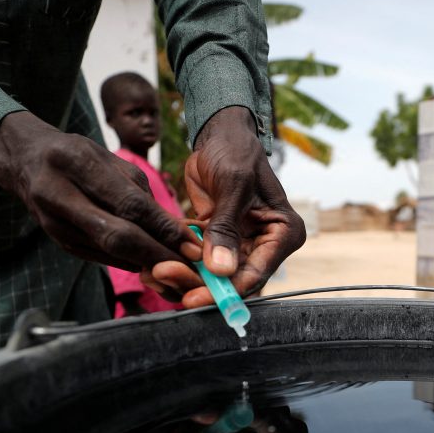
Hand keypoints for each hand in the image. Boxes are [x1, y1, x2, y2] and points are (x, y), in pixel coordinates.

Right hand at [0, 111, 200, 271]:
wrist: (24, 161)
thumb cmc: (75, 155)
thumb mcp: (107, 159)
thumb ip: (139, 191)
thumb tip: (174, 230)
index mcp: (75, 163)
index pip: (129, 204)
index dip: (164, 229)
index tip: (192, 247)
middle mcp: (59, 195)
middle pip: (117, 236)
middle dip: (157, 256)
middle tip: (189, 269)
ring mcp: (54, 223)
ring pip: (109, 252)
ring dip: (146, 264)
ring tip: (177, 273)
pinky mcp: (58, 242)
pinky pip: (99, 257)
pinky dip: (127, 262)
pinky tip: (149, 266)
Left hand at [147, 106, 304, 307]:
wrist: (220, 135)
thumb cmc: (235, 151)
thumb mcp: (233, 185)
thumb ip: (226, 228)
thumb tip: (222, 270)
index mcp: (282, 233)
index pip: (255, 274)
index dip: (224, 292)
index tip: (192, 297)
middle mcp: (265, 245)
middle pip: (231, 281)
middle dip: (196, 284)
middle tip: (161, 275)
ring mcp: (241, 246)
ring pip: (212, 277)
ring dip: (183, 277)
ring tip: (151, 273)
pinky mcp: (218, 242)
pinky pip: (198, 262)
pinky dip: (177, 263)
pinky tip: (151, 265)